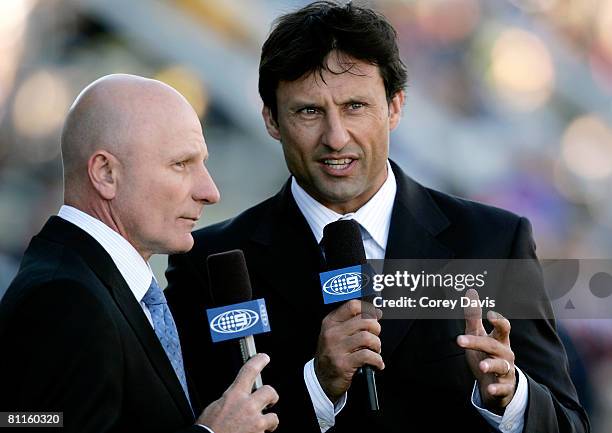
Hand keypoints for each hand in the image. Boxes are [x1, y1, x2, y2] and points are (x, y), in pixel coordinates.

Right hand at [197, 353, 278, 432]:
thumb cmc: (208, 429)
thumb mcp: (215, 408)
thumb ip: (230, 400)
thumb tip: (236, 400)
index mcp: (234, 396)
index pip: (249, 371)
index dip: (258, 361)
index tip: (264, 357)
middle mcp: (247, 407)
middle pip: (270, 391)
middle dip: (272, 396)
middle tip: (270, 401)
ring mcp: (255, 422)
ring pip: (274, 417)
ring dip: (269, 421)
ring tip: (260, 426)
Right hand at [315, 300, 383, 402]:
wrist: (321, 379)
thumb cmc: (333, 354)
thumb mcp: (335, 334)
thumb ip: (351, 323)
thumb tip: (375, 313)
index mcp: (330, 322)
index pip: (352, 306)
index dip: (368, 309)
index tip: (376, 315)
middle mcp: (332, 333)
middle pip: (365, 321)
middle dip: (376, 329)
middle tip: (375, 338)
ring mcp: (337, 348)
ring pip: (368, 338)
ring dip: (377, 345)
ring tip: (375, 351)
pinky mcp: (343, 364)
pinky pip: (368, 356)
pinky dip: (377, 360)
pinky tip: (377, 363)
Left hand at [457, 289, 515, 414]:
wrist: (496, 384)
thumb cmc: (486, 354)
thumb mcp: (479, 335)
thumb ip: (474, 316)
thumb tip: (471, 291)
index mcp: (500, 340)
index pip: (503, 328)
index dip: (498, 321)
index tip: (489, 314)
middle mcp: (505, 354)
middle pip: (493, 345)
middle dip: (478, 342)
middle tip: (460, 340)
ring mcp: (506, 371)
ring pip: (502, 366)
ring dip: (492, 365)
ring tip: (482, 365)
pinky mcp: (504, 387)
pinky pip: (502, 388)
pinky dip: (497, 389)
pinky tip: (490, 389)